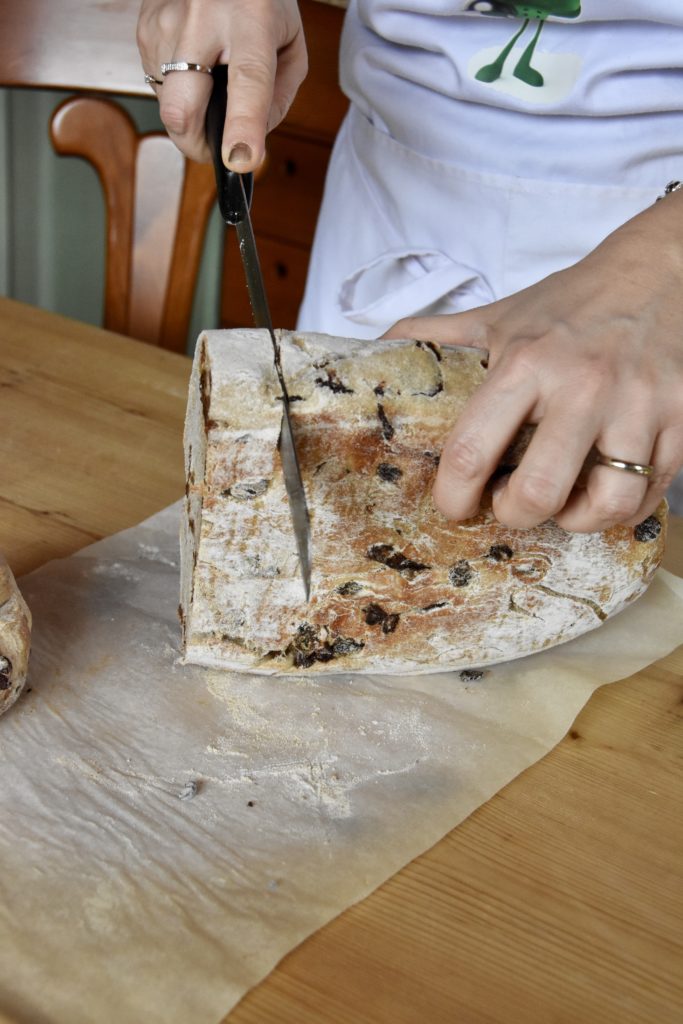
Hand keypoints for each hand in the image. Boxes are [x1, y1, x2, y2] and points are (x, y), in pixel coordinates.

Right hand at [137, 0, 306, 167]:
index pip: (247, 82)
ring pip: (168, 104)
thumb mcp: (290, 42)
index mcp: (251, 20)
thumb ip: (279, 97)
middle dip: (195, 145)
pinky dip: (177, 90)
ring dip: (189, 112)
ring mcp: (166, 22)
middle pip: (183, 107)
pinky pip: (158, 84)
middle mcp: (203, 18)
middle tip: (213, 150)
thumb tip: (250, 141)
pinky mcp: (144, 28)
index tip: (239, 160)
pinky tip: (193, 64)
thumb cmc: (259, 0)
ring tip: (209, 81)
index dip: (242, 127)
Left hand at [383, 193, 682, 532]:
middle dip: (513, 514)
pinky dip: (622, 510)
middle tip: (509, 505)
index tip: (453, 506)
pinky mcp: (680, 419)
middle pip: (537, 492)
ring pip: (606, 503)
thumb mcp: (500, 314)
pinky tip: (604, 495)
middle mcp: (582, 386)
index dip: (453, 496)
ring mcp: (637, 406)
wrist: (659, 271)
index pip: (472, 450)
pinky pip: (650, 494)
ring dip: (575, 521)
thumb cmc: (570, 303)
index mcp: (526, 362)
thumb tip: (378, 347)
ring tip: (562, 507)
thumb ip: (439, 336)